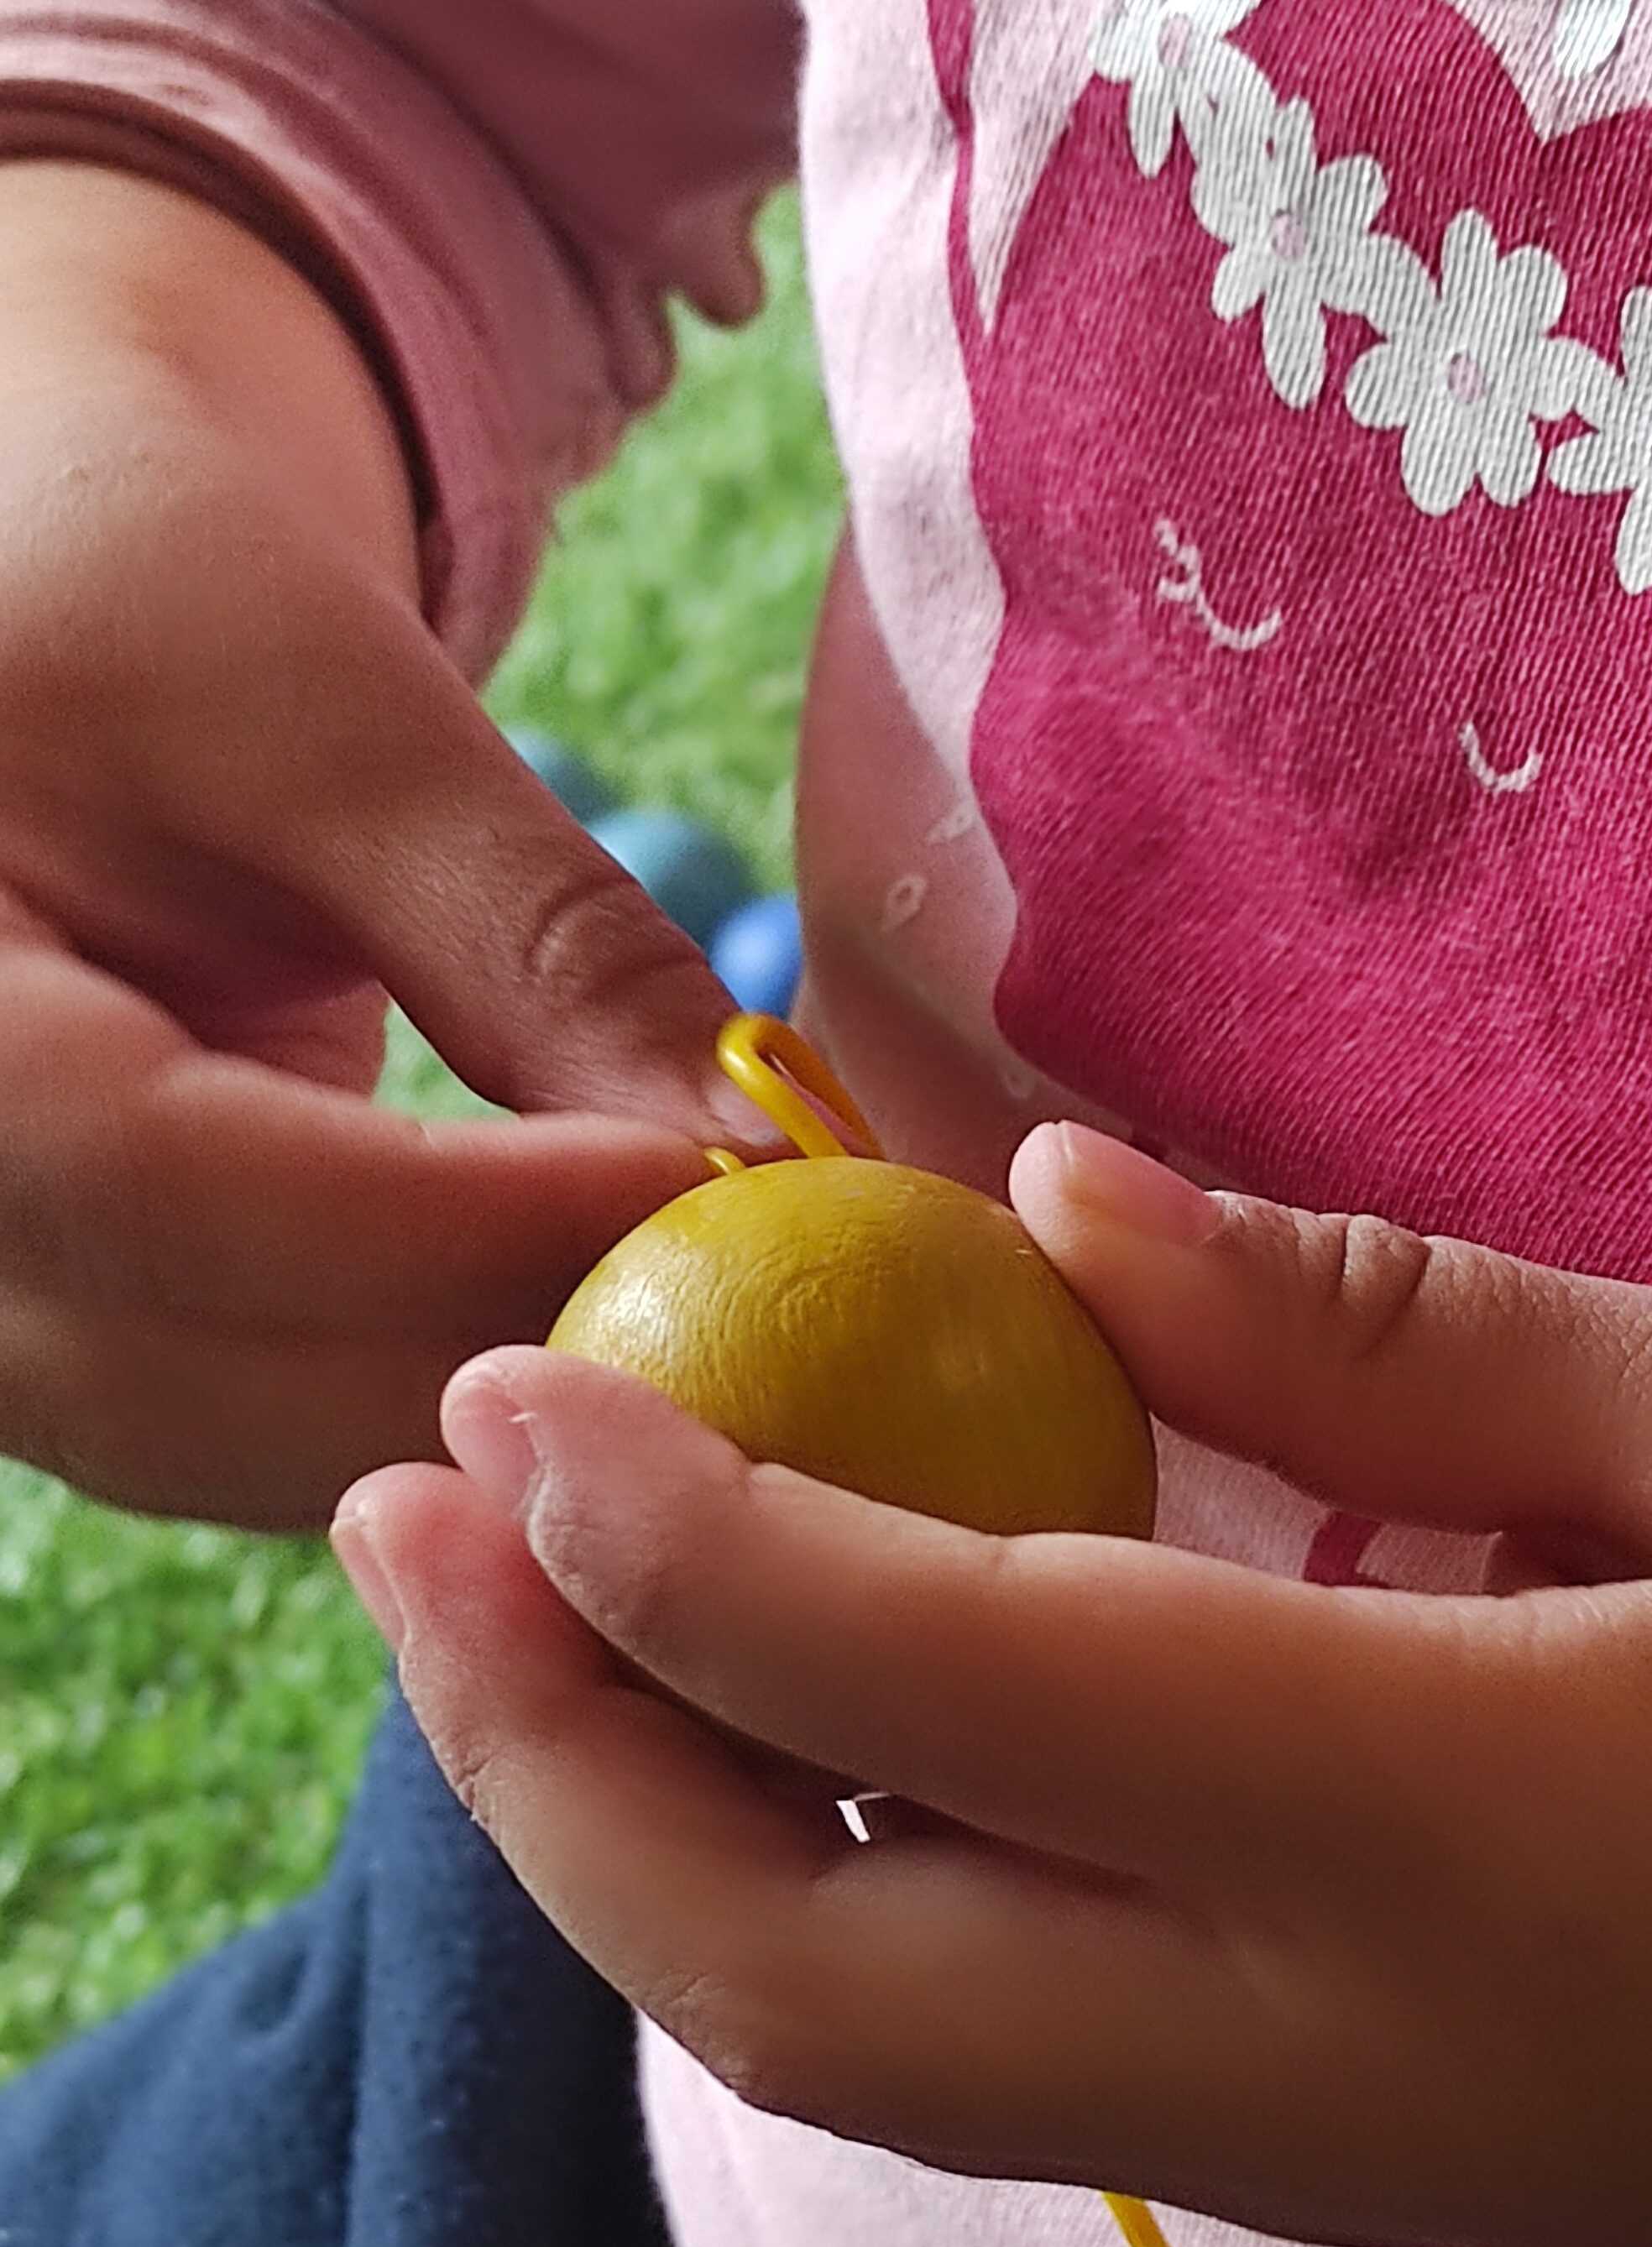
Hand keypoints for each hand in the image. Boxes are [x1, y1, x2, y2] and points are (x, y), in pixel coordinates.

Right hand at [0, 164, 744, 1524]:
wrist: (36, 605)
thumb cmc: (141, 595)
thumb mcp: (332, 718)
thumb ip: (540, 949)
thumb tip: (771, 1165)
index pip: (169, 1186)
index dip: (467, 1223)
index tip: (727, 1205)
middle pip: (198, 1379)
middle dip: (513, 1362)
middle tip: (777, 1315)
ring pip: (238, 1446)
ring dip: (499, 1413)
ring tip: (726, 1335)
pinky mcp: (77, 1318)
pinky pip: (262, 1421)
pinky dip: (446, 1399)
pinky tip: (619, 1341)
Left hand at [337, 1122, 1651, 2246]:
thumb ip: (1381, 1329)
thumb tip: (1061, 1221)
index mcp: (1424, 1821)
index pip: (945, 1688)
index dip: (679, 1536)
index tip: (504, 1388)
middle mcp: (1290, 2037)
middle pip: (786, 1964)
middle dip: (539, 1749)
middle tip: (396, 1518)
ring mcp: (1273, 2144)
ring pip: (823, 2043)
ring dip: (617, 1831)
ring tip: (498, 1614)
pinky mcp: (1288, 2162)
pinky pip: (934, 2053)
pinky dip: (767, 1892)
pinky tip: (735, 1723)